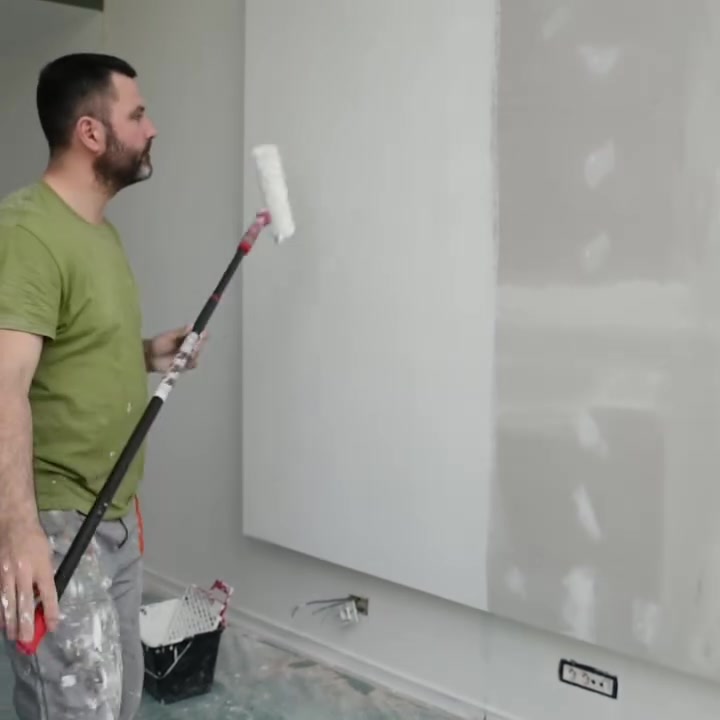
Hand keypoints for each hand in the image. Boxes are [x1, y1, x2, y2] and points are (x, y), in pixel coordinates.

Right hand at [0, 520, 58, 643]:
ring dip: (10, 622)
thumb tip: (43, 601)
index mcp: (42, 566)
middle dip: (26, 624)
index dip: (51, 611)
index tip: (53, 626)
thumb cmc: (35, 540)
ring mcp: (7, 573)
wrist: (13, 523)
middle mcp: (24, 572)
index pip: (49, 593)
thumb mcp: (47, 556)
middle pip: (25, 603)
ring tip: (13, 636)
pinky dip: (0, 610)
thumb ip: (45, 578)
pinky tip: (2, 621)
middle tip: (27, 640)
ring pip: (7, 603)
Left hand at [144, 325, 207, 373]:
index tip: (204, 334)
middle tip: (193, 345)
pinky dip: (190, 363)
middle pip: (199, 347)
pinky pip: (191, 365)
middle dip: (197, 346)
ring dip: (193, 355)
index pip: (199, 336)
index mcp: (187, 338)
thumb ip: (180, 332)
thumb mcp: (169, 336)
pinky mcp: (184, 366)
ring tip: (185, 354)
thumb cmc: (158, 344)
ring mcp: (187, 357)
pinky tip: (185, 361)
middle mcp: (189, 347)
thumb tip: (192, 325)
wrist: (149, 356)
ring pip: (196, 356)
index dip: (202, 335)